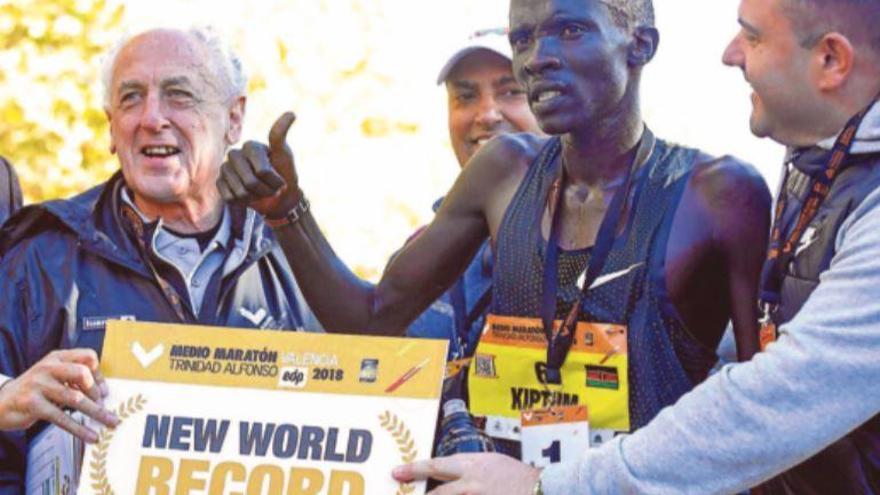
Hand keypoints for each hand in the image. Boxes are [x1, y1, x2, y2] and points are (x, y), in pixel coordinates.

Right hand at [0, 349, 118, 442]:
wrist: (1, 401)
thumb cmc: (36, 390)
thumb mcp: (54, 377)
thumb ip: (75, 379)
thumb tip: (103, 394)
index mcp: (57, 357)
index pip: (87, 357)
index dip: (99, 374)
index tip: (103, 391)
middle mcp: (48, 367)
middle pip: (82, 373)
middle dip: (96, 391)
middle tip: (102, 405)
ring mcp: (39, 385)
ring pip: (75, 398)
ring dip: (96, 412)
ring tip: (110, 422)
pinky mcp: (33, 404)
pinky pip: (62, 417)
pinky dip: (79, 429)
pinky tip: (91, 436)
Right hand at [218, 111, 300, 217]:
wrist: (278, 197)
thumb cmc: (284, 175)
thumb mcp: (284, 156)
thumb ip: (281, 136)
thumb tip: (291, 112)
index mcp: (250, 146)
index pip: (262, 170)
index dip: (274, 180)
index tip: (281, 179)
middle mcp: (235, 154)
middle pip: (250, 182)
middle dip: (265, 190)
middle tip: (271, 188)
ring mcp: (226, 168)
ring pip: (240, 191)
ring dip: (255, 197)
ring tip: (260, 192)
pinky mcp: (220, 183)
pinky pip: (229, 197)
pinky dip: (243, 202)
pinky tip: (248, 196)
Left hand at [393, 453, 540, 494]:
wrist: (541, 487)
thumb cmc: (517, 476)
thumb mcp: (490, 463)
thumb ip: (468, 469)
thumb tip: (448, 473)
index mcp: (472, 464)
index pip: (436, 465)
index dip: (415, 469)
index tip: (398, 472)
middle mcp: (471, 482)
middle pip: (437, 491)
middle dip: (419, 490)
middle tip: (401, 487)